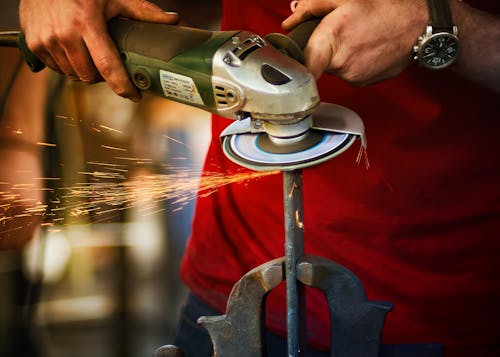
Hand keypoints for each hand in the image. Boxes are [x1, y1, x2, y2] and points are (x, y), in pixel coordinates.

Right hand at [19, 0, 178, 100]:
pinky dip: (68, 67)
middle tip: (110, 67)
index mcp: (87, 23)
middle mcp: (64, 35)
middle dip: (103, 78)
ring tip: (91, 57)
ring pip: (73, 76)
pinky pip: (56, 69)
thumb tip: (173, 20)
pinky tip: (74, 53)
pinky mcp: (33, 44)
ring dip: (85, 73)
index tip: (135, 96)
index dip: (123, 86)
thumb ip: (143, 11)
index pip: (108, 66)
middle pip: (90, 77)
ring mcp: (46, 41)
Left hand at [282, 0, 427, 84]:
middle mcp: (340, 64)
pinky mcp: (363, 83)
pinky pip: (347, 74)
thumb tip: (289, 21)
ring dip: (338, 55)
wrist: (419, 26)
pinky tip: (365, 48)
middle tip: (338, 33)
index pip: (300, 66)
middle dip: (321, 49)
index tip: (289, 64)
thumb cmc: (385, 8)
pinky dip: (352, 63)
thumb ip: (311, 7)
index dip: (293, 66)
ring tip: (357, 38)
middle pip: (316, 62)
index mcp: (330, 39)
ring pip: (332, 68)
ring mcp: (352, 77)